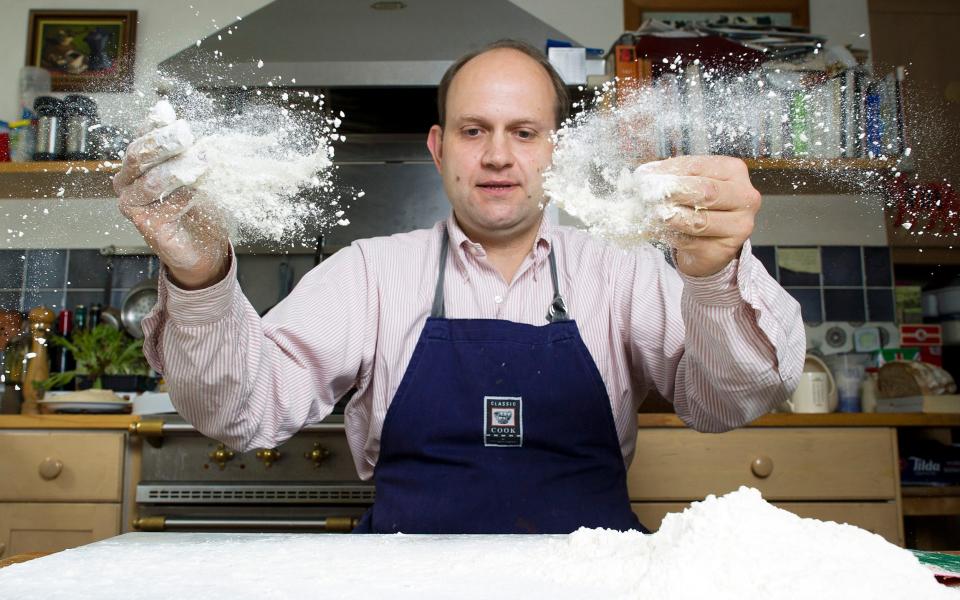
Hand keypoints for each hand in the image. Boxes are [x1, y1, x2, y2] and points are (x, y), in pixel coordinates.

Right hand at [113, 118, 228, 288]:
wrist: (204, 246)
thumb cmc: (198, 206)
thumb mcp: (196, 170)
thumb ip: (188, 148)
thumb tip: (187, 122)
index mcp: (137, 162)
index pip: (141, 135)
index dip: (155, 123)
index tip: (171, 113)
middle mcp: (128, 182)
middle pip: (139, 154)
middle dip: (164, 142)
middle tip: (186, 133)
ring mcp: (133, 204)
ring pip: (151, 181)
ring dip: (179, 170)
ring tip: (203, 162)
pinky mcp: (147, 225)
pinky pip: (165, 206)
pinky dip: (186, 196)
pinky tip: (200, 192)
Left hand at [648, 156, 760, 277]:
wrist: (710, 244)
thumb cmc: (701, 207)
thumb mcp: (691, 184)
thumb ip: (673, 177)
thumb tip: (646, 174)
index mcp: (735, 171)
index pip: (698, 166)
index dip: (668, 171)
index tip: (645, 176)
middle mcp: (744, 197)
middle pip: (705, 191)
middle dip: (672, 192)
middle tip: (646, 194)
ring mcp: (738, 226)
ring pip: (698, 220)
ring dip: (668, 216)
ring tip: (650, 212)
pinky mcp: (724, 250)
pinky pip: (690, 241)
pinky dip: (670, 235)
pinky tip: (658, 230)